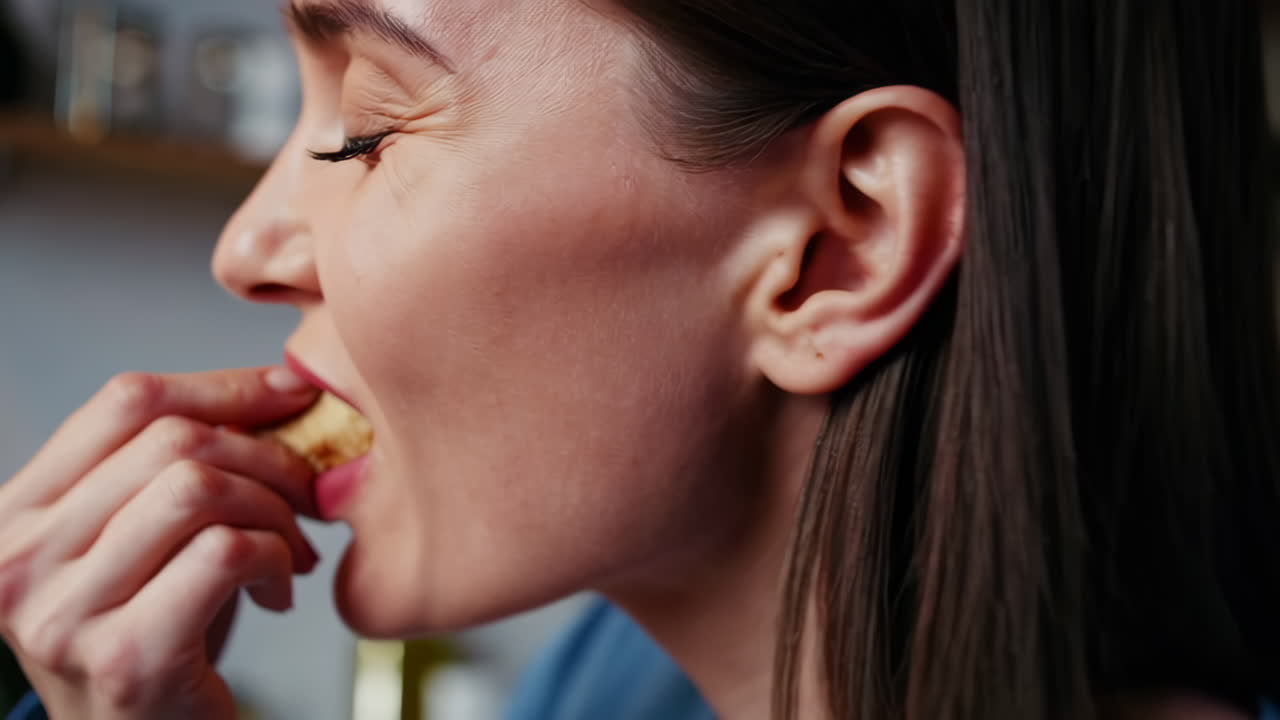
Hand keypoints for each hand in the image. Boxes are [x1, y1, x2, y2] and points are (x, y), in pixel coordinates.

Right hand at [0, 367, 321, 718]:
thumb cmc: (160, 630)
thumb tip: (285, 385)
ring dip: (276, 511)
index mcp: (17, 511)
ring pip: (198, 490)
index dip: (224, 387)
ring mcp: (63, 612)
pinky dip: (275, 559)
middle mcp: (18, 558)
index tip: (293, 396)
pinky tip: (279, 593)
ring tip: (293, 549)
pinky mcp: (123, 657)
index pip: (127, 401)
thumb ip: (180, 465)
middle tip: (308, 494)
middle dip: (268, 455)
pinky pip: (225, 554)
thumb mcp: (146, 536)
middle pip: (172, 441)